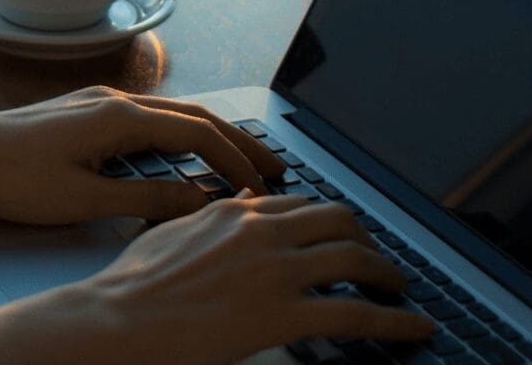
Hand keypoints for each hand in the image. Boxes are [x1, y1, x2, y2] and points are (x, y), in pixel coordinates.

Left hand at [0, 86, 289, 225]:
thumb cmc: (10, 178)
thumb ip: (145, 200)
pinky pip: (148, 118)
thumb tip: (199, 201)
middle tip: (276, 166)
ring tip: (241, 161)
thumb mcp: (83, 199)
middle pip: (194, 116)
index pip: (198, 134)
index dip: (236, 161)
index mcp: (119, 117)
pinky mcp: (83, 111)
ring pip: (172, 114)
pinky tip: (184, 154)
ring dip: (211, 136)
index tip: (263, 188)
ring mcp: (97, 102)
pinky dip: (180, 135)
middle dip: (239, 141)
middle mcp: (114, 100)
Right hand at [45, 193, 435, 364]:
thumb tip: (238, 205)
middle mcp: (262, 232)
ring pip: (357, 260)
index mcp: (235, 214)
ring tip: (400, 291)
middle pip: (339, 221)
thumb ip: (210, 219)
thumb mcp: (171, 234)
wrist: (117, 321)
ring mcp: (276, 271)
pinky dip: (396, 321)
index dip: (329, 222)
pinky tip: (415, 327)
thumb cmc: (131, 287)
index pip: (300, 205)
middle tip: (377, 261)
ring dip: (388, 276)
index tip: (341, 236)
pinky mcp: (285, 313)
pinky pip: (358, 314)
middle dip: (367, 239)